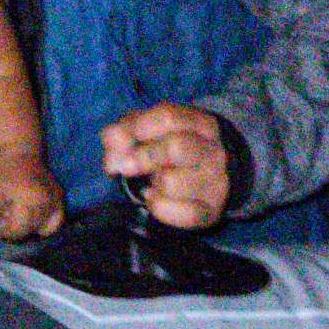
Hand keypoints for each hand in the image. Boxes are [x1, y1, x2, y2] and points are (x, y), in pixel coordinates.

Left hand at [0, 150, 71, 243]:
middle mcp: (46, 199)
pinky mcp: (61, 197)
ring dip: (31, 228)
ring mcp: (56, 198)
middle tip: (8, 219)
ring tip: (21, 216)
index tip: (0, 227)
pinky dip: (47, 225)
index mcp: (27, 197)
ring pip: (45, 229)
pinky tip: (35, 218)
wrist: (20, 151)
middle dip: (18, 231)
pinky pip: (57, 222)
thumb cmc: (2, 173)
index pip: (19, 229)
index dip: (7, 233)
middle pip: (32, 230)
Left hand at [99, 106, 241, 228]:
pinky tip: (156, 198)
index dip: (138, 127)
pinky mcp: (209, 211)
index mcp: (201, 124)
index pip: (168, 117)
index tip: (120, 140)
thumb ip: (125, 131)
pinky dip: (157, 206)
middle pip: (175, 147)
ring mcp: (216, 183)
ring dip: (152, 183)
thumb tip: (112, 138)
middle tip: (122, 166)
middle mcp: (214, 152)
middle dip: (142, 157)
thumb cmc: (170, 152)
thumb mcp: (148, 133)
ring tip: (154, 181)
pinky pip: (171, 210)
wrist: (204, 185)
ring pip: (170, 182)